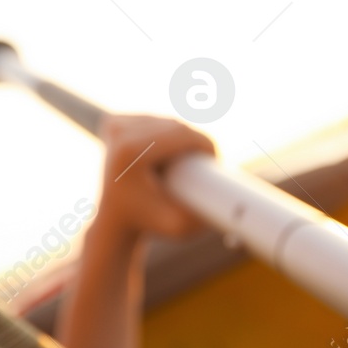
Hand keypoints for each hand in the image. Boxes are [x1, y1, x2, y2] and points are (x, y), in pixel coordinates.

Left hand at [96, 114, 215, 239]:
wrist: (114, 220)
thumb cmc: (149, 224)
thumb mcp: (179, 227)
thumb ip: (204, 220)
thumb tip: (233, 207)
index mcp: (132, 151)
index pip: (182, 134)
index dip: (205, 143)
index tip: (215, 161)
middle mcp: (120, 132)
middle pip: (174, 125)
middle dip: (195, 140)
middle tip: (206, 162)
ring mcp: (115, 125)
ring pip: (165, 121)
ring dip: (182, 135)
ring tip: (189, 158)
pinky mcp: (114, 123)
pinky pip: (152, 120)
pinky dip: (165, 131)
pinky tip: (167, 148)